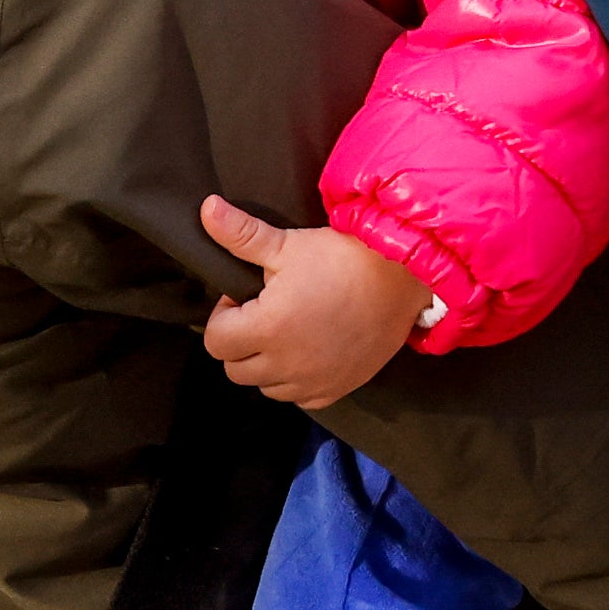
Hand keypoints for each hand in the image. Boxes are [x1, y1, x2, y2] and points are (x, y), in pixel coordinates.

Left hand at [196, 197, 432, 412]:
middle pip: (235, 369)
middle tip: (261, 313)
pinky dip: (295, 380)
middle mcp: (286, 365)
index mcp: (268, 328)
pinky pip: (300, 398)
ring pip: (265, 387)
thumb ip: (241, 234)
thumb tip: (206, 211)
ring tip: (285, 331)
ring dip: (265, 364)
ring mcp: (312, 382)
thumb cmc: (343, 258)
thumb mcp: (287, 245)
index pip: (215, 341)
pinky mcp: (336, 389)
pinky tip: (308, 351)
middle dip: (239, 341)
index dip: (223, 315)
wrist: (402, 278)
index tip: (242, 297)